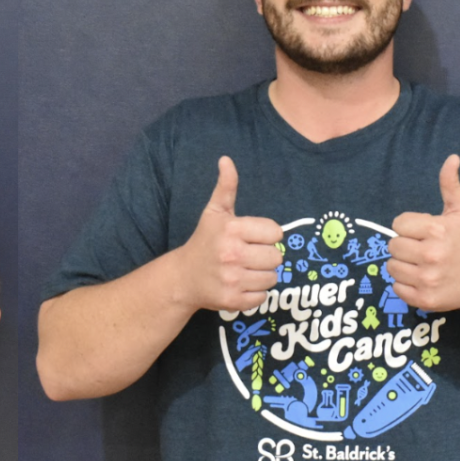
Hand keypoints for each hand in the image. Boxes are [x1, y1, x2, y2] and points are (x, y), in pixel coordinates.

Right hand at [174, 156, 282, 312]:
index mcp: (232, 229)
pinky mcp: (233, 300)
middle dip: (264, 257)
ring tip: (243, 270)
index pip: (275, 232)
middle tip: (247, 256)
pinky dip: (254, 293)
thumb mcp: (214, 212)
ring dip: (261, 275)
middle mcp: (232, 254)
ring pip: (272, 278)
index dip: (265, 235)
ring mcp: (232, 279)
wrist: (183, 277)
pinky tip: (239, 285)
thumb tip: (226, 160)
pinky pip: (263, 297)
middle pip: (276, 257)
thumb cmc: (204, 241)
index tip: (250, 237)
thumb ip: (226, 187)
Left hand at [387, 154, 459, 311]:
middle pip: (392, 246)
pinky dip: (405, 284)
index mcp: (437, 230)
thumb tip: (452, 158)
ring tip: (422, 264)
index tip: (423, 232)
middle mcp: (431, 255)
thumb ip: (451, 185)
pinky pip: (396, 287)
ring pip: (391, 266)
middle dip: (405, 246)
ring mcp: (427, 279)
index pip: (397, 224)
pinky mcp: (423, 299)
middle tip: (422, 249)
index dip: (408, 227)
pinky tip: (422, 280)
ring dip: (403, 265)